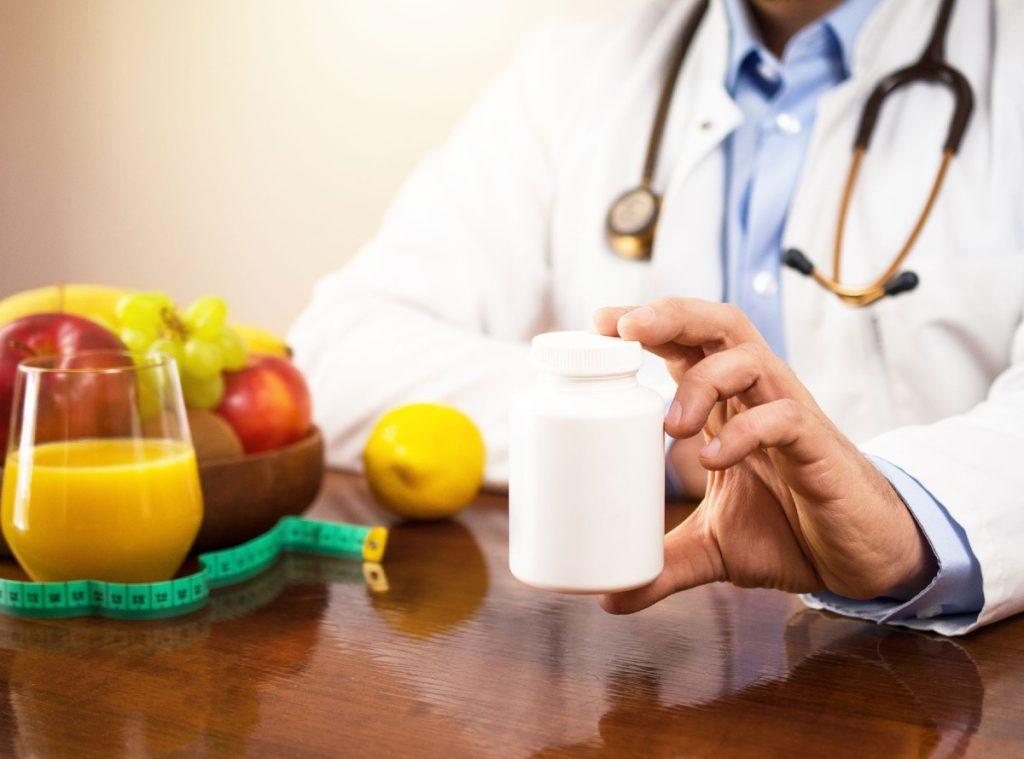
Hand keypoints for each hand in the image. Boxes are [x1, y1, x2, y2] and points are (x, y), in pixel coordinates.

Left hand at [593, 298, 936, 612]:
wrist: (860, 558)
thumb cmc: (790, 532)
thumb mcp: (714, 548)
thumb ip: (665, 563)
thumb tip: (609, 598)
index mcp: (727, 405)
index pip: (686, 345)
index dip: (646, 326)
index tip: (600, 323)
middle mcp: (756, 397)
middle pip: (717, 327)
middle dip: (671, 316)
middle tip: (625, 329)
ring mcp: (789, 414)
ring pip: (749, 357)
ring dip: (702, 380)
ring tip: (670, 426)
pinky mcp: (818, 447)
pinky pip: (784, 418)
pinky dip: (744, 431)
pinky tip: (713, 459)